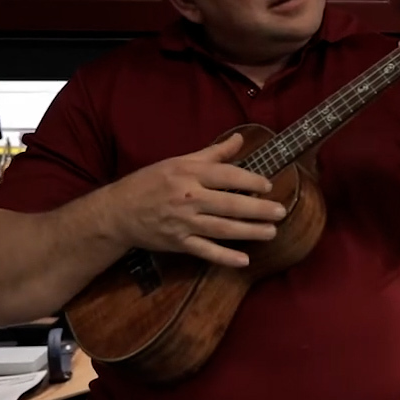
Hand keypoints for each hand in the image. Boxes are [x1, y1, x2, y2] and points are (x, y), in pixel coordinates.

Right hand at [102, 133, 284, 267]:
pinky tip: (244, 261)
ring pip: (222, 229)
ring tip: (271, 232)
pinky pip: (205, 251)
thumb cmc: (151, 182)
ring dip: (249, 232)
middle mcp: (188, 198)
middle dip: (258, 209)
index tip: (268, 186)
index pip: (226, 176)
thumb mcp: (179, 161)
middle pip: (229, 204)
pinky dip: (224, 257)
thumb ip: (212, 153)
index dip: (250, 180)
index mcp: (188, 174)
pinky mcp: (178, 243)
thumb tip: (240, 138)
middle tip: (281, 212)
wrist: (118, 211)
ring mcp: (183, 222)